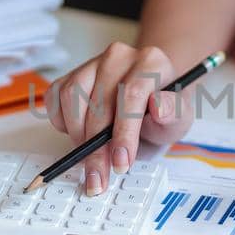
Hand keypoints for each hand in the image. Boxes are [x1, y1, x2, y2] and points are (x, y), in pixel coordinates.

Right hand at [45, 42, 191, 195]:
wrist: (147, 103)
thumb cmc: (162, 113)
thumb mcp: (178, 120)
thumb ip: (173, 115)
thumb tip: (159, 107)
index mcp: (151, 62)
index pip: (132, 94)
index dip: (124, 132)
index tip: (122, 163)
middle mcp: (119, 56)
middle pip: (100, 103)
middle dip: (98, 149)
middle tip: (100, 177)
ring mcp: (92, 63)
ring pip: (72, 98)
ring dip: (78, 136)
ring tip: (92, 157)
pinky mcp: (72, 74)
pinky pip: (56, 98)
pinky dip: (62, 123)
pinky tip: (80, 135)